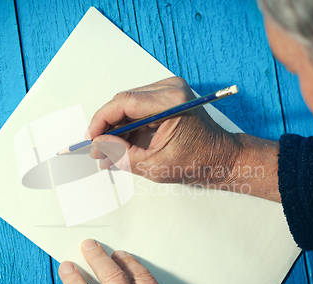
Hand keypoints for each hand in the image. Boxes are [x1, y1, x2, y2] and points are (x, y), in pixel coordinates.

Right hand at [87, 76, 242, 187]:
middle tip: (97, 150)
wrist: (221, 159)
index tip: (91, 139)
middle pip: (123, 102)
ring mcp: (169, 91)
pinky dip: (127, 126)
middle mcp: (170, 89)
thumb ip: (121, 154)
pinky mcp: (167, 98)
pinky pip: (138, 108)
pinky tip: (119, 144)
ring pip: (128, 106)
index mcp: (170, 101)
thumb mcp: (154, 165)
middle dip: (107, 127)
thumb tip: (97, 146)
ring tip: (106, 152)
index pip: (123, 102)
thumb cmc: (197, 162)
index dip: (101, 120)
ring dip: (115, 128)